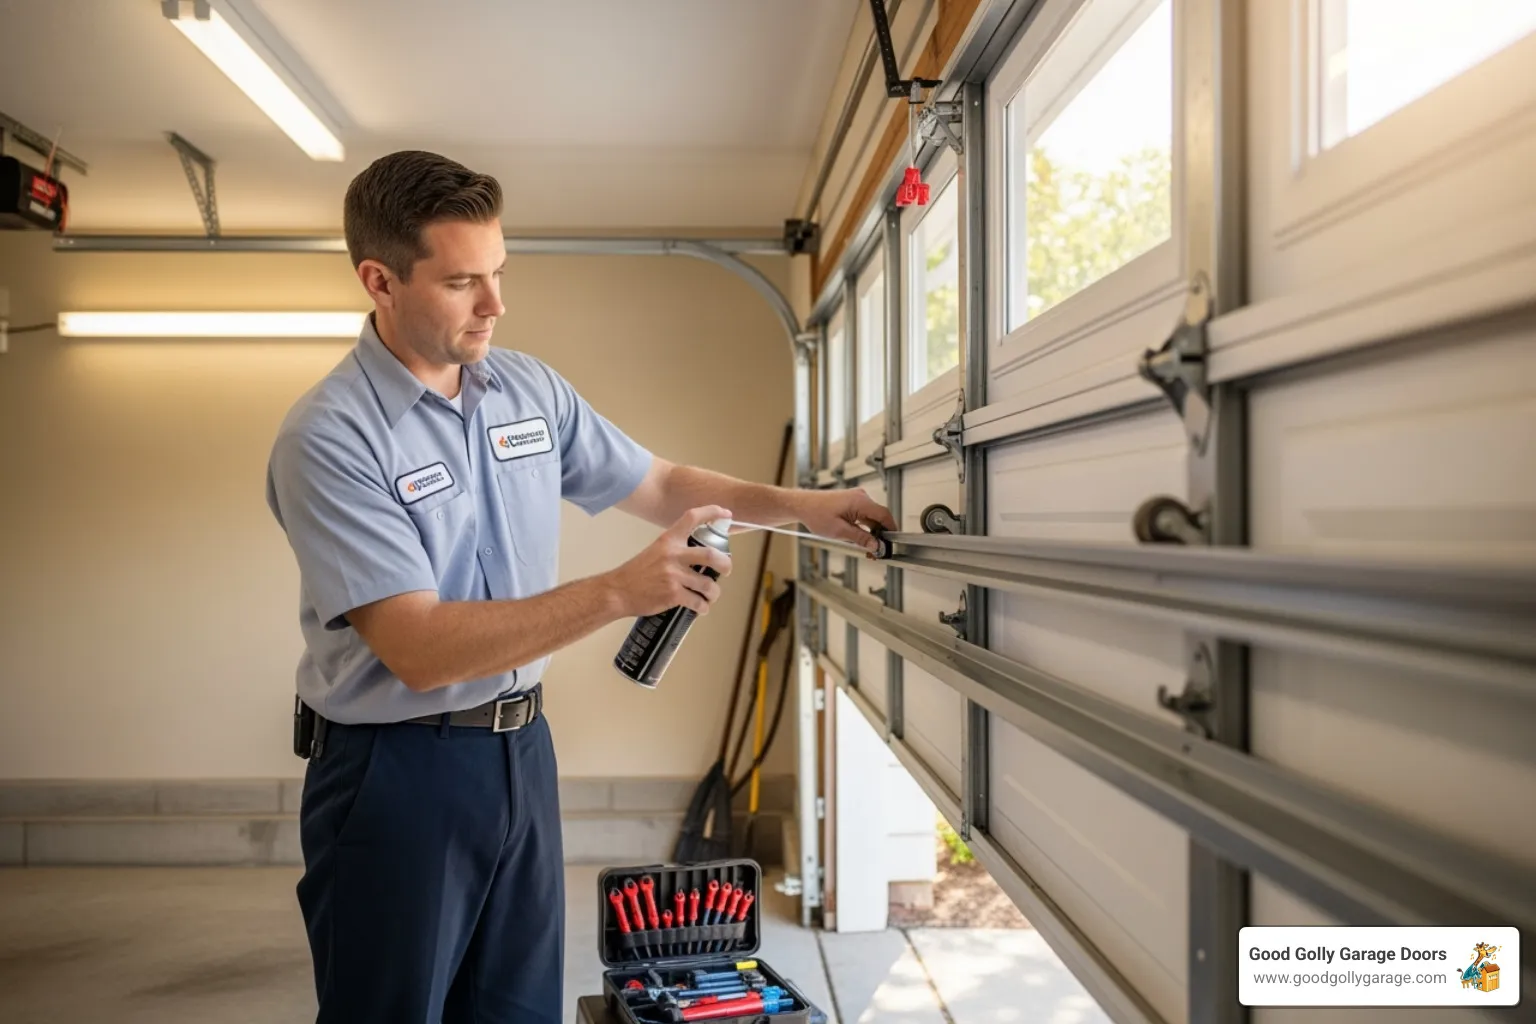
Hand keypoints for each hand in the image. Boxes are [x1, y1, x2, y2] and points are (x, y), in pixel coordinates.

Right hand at [608, 506, 733, 617]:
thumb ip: (676, 551)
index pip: (692, 518)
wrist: (618, 591)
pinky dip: (703, 607)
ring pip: (708, 584)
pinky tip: (701, 607)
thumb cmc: (636, 573)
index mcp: (668, 540)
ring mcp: (673, 576)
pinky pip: (698, 602)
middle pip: (711, 555)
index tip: (726, 514)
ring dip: (714, 593)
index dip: (712, 512)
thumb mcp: (655, 552)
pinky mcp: (673, 595)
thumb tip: (700, 558)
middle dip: (725, 564)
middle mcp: (673, 555)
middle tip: (726, 570)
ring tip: (711, 595)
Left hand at [795, 488, 897, 555]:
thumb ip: (861, 538)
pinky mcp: (851, 501)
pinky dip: (865, 525)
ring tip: (868, 546)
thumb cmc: (816, 514)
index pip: (884, 515)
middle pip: (879, 516)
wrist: (802, 505)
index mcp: (860, 501)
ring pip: (871, 516)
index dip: (891, 529)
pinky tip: (860, 537)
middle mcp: (860, 497)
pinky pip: (864, 514)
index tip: (893, 542)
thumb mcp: (840, 531)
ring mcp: (856, 498)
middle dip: (881, 533)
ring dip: (872, 531)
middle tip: (878, 550)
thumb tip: (876, 545)